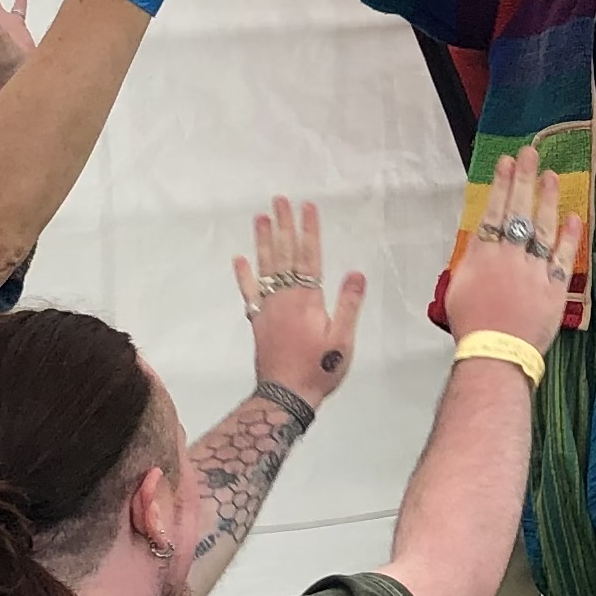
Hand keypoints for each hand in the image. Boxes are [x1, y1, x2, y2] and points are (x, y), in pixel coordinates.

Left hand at [233, 197, 366, 411]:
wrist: (285, 395)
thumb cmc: (318, 368)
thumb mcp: (342, 339)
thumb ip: (347, 305)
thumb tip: (356, 273)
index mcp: (308, 299)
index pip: (310, 256)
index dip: (310, 230)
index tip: (308, 207)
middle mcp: (285, 297)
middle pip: (285, 254)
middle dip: (284, 225)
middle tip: (280, 200)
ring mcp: (268, 307)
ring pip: (266, 267)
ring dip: (264, 241)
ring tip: (261, 218)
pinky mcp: (258, 320)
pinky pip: (248, 292)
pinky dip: (244, 275)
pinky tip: (239, 259)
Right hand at [445, 148, 581, 353]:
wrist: (495, 354)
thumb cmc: (472, 326)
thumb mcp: (459, 287)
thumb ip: (472, 260)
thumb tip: (481, 241)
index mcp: (483, 256)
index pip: (494, 211)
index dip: (501, 184)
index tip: (505, 162)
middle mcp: (509, 257)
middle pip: (518, 211)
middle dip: (524, 179)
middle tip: (529, 153)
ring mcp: (534, 271)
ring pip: (543, 228)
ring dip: (548, 199)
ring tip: (551, 175)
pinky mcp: (554, 289)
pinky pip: (564, 257)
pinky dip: (570, 236)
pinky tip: (574, 216)